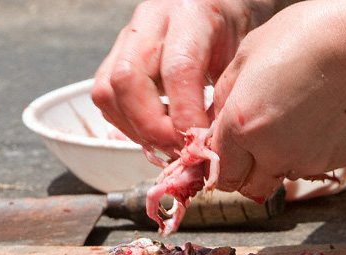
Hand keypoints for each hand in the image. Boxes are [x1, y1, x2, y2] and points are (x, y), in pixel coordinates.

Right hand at [92, 0, 279, 155]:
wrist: (219, 5)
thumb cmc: (234, 34)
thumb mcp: (241, 58)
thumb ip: (224, 97)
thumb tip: (207, 146)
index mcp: (191, 16)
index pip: (177, 70)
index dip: (184, 116)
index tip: (197, 144)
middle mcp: (151, 21)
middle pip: (127, 79)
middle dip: (151, 127)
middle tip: (177, 149)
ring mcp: (127, 38)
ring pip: (106, 91)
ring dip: (134, 128)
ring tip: (165, 142)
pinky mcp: (115, 56)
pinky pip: (104, 97)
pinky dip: (125, 122)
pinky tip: (153, 130)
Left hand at [211, 0, 345, 199]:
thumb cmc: (306, 36)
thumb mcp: (247, 55)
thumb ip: (225, 96)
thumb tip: (216, 122)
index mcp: (241, 127)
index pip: (220, 172)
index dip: (223, 162)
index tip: (230, 151)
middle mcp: (271, 152)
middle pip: (248, 188)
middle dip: (247, 173)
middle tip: (257, 145)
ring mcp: (307, 160)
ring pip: (282, 177)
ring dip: (280, 161)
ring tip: (295, 121)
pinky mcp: (337, 160)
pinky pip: (313, 165)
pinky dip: (311, 151)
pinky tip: (320, 117)